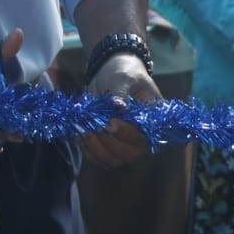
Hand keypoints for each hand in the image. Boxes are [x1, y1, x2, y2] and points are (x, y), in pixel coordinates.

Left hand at [82, 52, 161, 167]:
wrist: (111, 76)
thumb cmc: (124, 74)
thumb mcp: (124, 78)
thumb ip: (121, 93)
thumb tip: (119, 107)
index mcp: (153, 122)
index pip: (143, 137)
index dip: (126, 133)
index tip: (110, 122)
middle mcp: (142, 139)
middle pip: (127, 153)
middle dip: (107, 141)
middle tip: (93, 124)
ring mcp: (125, 145)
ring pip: (110, 159)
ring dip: (94, 145)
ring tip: (83, 127)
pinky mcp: (109, 147)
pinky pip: (98, 158)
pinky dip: (87, 148)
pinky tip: (80, 133)